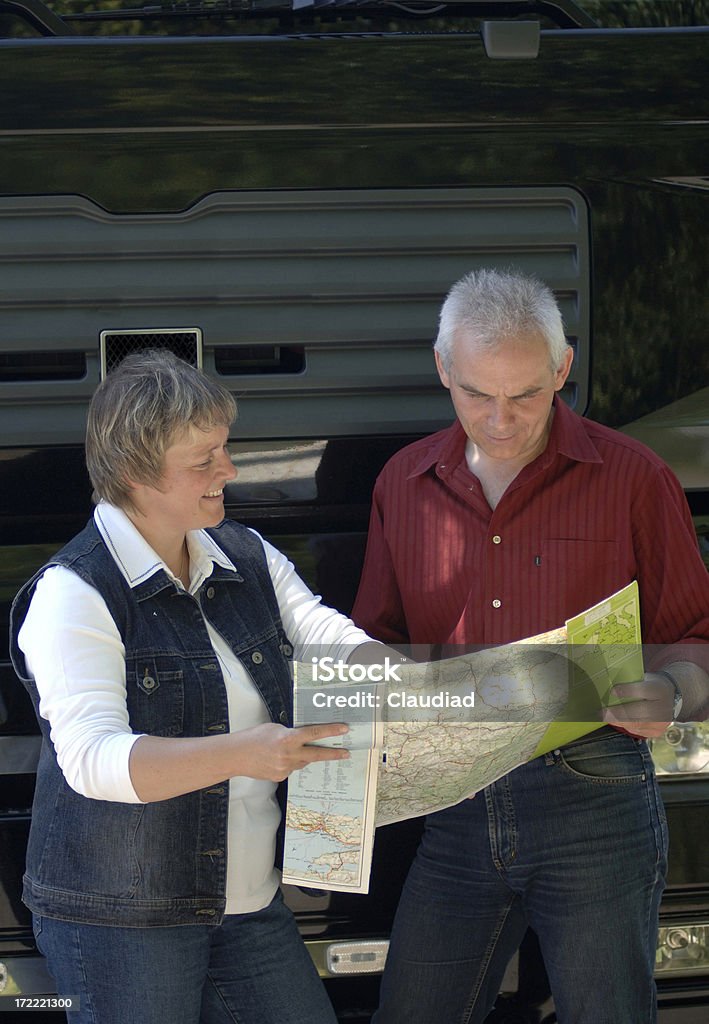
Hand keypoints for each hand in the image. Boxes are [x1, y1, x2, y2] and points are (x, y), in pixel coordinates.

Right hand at [232, 722, 349, 781]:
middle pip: (317, 754)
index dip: (331, 731)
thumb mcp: (275, 728)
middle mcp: (289, 754)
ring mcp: (285, 768)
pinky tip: (277, 759)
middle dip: (333, 753)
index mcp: (288, 738)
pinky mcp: (280, 777)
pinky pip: (292, 768)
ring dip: (303, 756)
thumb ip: (291, 733)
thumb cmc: (254, 737)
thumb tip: (303, 737)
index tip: (344, 729)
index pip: (315, 733)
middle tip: (346, 752)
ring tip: (288, 749)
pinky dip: (289, 763)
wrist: (236, 756)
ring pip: (303, 762)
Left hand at [602, 673, 675, 738]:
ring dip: (619, 722)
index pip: (643, 691)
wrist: (672, 697)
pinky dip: (626, 727)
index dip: (627, 691)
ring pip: (637, 724)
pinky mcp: (658, 731)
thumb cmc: (651, 685)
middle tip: (602, 712)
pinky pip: (639, 731)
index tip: (612, 692)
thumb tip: (609, 684)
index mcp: (659, 689)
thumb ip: (631, 682)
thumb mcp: (645, 678)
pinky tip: (616, 722)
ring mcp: (662, 722)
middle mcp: (663, 707)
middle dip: (618, 712)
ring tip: (605, 718)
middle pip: (639, 711)